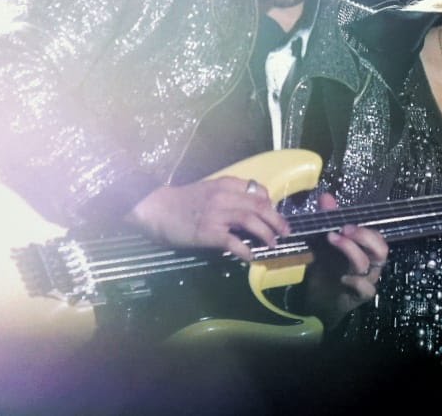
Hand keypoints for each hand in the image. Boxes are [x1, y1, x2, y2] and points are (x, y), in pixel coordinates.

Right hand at [125, 177, 289, 259]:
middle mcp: (225, 197)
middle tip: (286, 232)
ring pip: (251, 220)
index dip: (270, 204)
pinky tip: (251, 257)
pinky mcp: (208, 233)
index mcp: (226, 185)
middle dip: (276, 220)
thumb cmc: (181, 201)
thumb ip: (228, 197)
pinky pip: (233, 242)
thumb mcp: (208, 190)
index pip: (257, 191)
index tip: (274, 214)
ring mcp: (217, 214)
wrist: (156, 208)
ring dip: (266, 233)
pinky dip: (245, 250)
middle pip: (260, 205)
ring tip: (274, 244)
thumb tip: (248, 212)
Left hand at [295, 192, 388, 327]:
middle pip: (381, 249)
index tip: (343, 222)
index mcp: (365, 250)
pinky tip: (342, 278)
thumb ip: (327, 220)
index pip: (376, 236)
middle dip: (364, 236)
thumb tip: (326, 196)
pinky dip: (356, 282)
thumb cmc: (326, 268)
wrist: (318, 300)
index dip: (363, 228)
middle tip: (343, 229)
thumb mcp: (324, 242)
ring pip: (369, 265)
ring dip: (351, 251)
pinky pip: (367, 289)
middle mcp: (370, 264)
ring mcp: (366, 280)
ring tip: (332, 241)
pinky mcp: (359, 297)